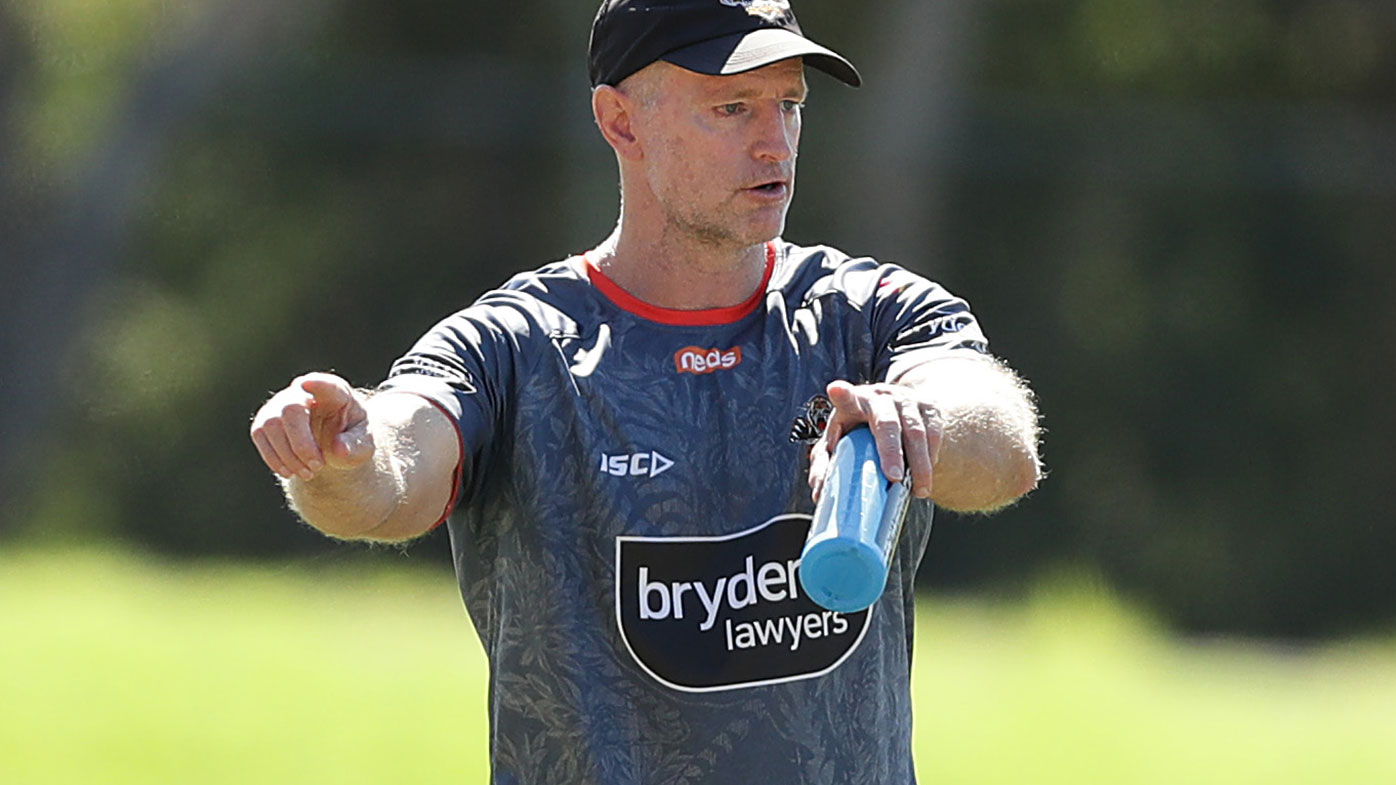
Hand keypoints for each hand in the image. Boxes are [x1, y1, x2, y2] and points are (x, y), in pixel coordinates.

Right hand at [250, 373, 374, 480]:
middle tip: (317, 467)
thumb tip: (338, 449)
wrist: (332, 445)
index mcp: (336, 393)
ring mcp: (281, 404)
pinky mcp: (265, 421)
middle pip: (292, 409)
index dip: (316, 383)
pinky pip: (260, 435)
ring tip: (308, 473)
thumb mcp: (362, 445)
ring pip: (271, 424)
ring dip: (288, 456)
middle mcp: (304, 392)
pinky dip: (274, 458)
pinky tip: (290, 471)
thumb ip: (355, 446)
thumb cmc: (350, 438)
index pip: (326, 384)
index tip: (307, 384)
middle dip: (302, 444)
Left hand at [809, 379, 943, 501]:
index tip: (836, 390)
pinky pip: (935, 432)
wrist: (895, 411)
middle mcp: (879, 396)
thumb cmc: (859, 429)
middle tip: (894, 478)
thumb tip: (819, 494)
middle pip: (887, 422)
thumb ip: (825, 465)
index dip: (842, 394)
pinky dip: (932, 455)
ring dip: (919, 463)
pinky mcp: (928, 406)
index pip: (845, 397)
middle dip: (891, 451)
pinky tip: (927, 473)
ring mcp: (906, 399)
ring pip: (916, 431)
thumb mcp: (838, 443)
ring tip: (918, 489)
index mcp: (852, 403)